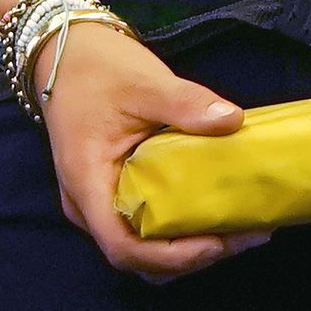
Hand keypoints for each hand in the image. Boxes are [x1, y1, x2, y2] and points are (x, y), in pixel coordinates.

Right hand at [41, 25, 269, 282]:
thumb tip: (233, 120)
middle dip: (191, 256)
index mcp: (87, 184)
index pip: (124, 247)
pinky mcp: (112, 190)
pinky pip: (143, 225)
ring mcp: (97, 200)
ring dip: (188, 247)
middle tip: (245, 234)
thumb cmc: (97, 68)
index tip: (217, 242)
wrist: (65, 53)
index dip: (172, 256)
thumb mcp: (144, 82)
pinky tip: (214, 209)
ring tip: (238, 228)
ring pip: (142, 246)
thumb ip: (186, 103)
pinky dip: (178, 229)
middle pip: (138, 256)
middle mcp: (87, 205)